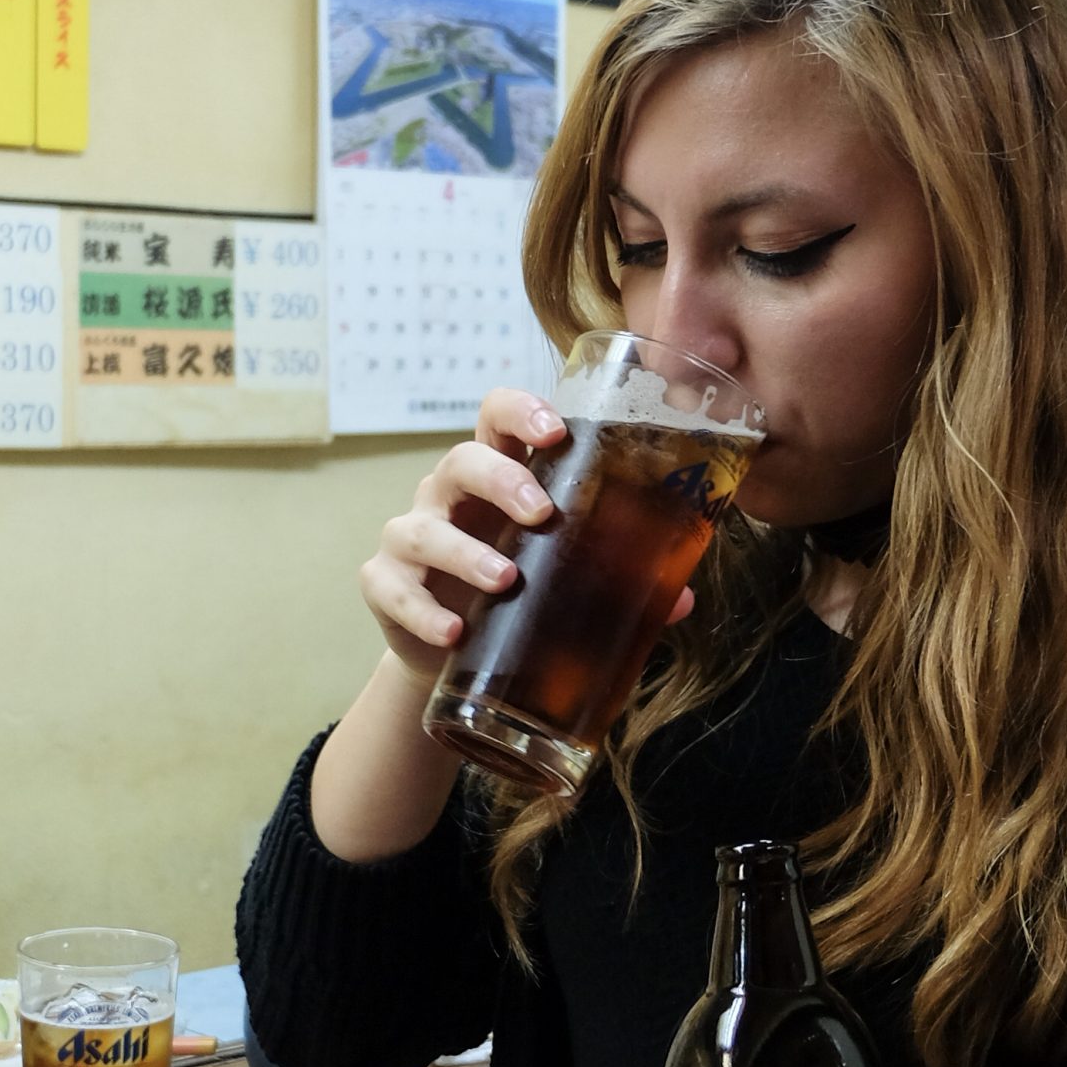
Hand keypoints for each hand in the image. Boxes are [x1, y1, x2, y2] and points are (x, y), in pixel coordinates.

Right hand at [356, 385, 695, 687]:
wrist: (452, 653)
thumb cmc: (517, 590)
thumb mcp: (565, 575)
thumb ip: (619, 579)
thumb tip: (682, 599)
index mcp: (497, 476)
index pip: (497, 416)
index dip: (521, 412)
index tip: (555, 432)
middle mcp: (448, 495)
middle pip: (461, 461)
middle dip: (501, 480)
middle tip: (542, 514)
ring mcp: (410, 536)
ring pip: (423, 527)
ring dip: (464, 553)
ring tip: (506, 582)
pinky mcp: (384, 583)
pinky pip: (394, 588)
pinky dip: (422, 611)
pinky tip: (453, 632)